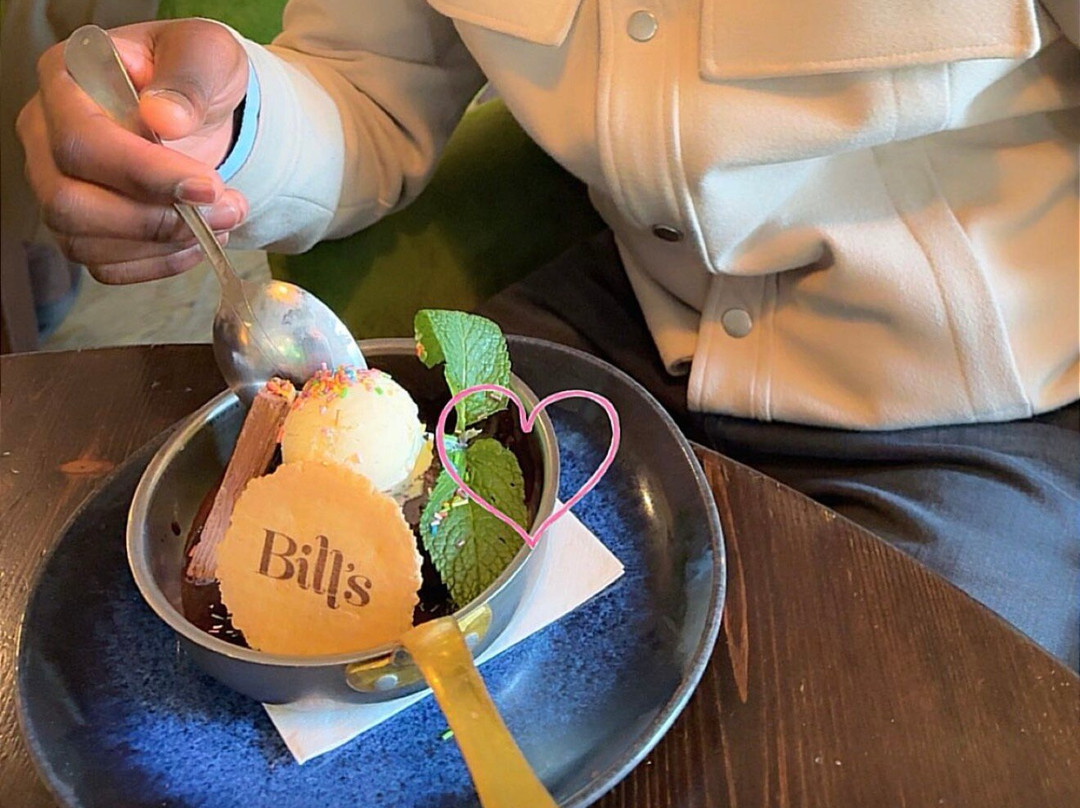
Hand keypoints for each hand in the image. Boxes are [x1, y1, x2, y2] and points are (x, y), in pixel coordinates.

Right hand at [17, 19, 250, 283]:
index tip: (206, 186)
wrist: (205, 109)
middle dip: (154, 219)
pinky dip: (159, 263)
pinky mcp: (83, 227)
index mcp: (65, 80)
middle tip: (226, 208)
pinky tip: (198, 241)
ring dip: (162, 244)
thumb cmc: (197, 73)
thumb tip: (164, 118)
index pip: (82, 141)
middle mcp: (45, 135)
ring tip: (222, 221)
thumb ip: (188, 79)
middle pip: (68, 201)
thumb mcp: (206, 55)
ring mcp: (58, 185)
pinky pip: (107, 265)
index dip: (143, 173)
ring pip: (82, 241)